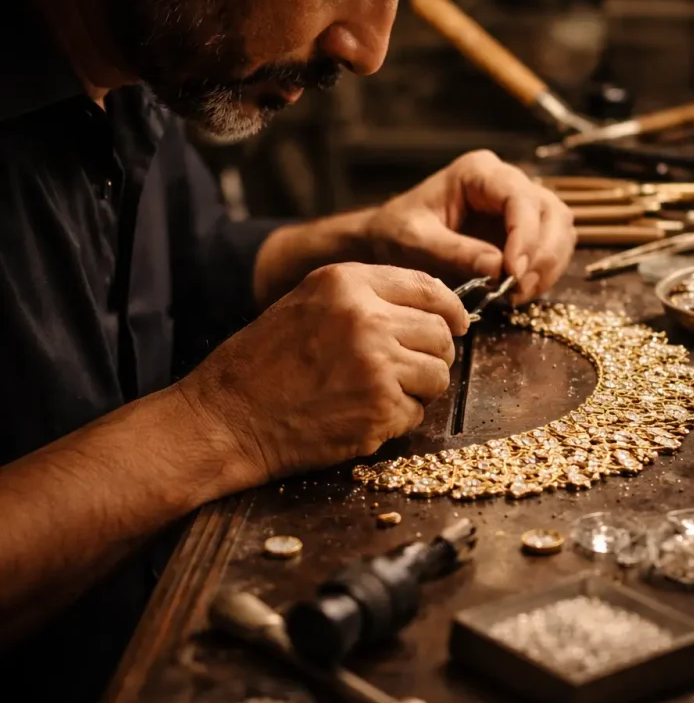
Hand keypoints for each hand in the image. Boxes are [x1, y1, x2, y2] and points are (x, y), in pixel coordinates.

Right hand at [181, 263, 468, 479]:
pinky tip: (361, 416)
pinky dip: (397, 419)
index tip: (457, 325)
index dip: (450, 310)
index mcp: (347, 283)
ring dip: (418, 389)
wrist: (227, 418)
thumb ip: (365, 298)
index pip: (429, 287)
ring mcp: (376, 365)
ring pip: (438, 375)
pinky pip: (416, 413)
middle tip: (409, 370)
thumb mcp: (308, 304)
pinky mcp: (379, 409)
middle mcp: (366, 318)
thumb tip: (431, 309)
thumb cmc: (262, 364)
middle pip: (440, 334)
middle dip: (432, 355)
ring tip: (378, 394)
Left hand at [366, 150, 575, 302]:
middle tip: (518, 289)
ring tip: (518, 294)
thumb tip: (499, 268)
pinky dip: (543, 273)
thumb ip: (455, 252)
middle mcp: (505, 182)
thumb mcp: (416, 242)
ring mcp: (518, 206)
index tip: (513, 272)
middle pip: (551, 212)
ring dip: (548, 266)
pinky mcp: (522, 232)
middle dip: (543, 254)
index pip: (520, 197)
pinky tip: (519, 292)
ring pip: (560, 230)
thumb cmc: (395, 234)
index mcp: (478, 172)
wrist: (387, 241)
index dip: (525, 235)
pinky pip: (550, 249)